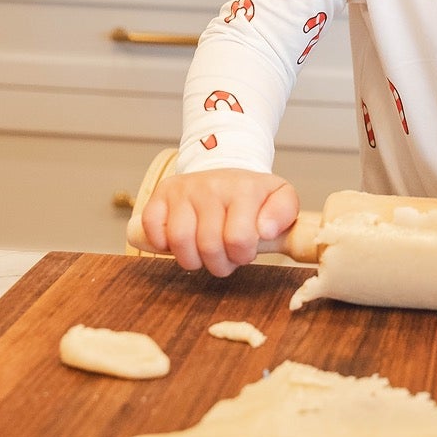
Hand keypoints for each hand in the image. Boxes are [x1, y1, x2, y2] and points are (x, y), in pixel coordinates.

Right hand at [135, 168, 298, 278]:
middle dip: (219, 264)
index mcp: (243, 189)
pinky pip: (153, 226)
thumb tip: (266, 230)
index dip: (241, 256)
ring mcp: (184, 188)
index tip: (244, 252)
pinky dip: (162, 243)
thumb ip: (283, 213)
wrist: (226, 172)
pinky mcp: (162, 193)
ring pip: (179, 240)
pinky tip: (181, 242)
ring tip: (203, 255)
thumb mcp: (280, 197)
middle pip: (208, 245)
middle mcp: (211, 185)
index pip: (238, 239)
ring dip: (192, 260)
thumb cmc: (252, 195)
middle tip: (225, 259)